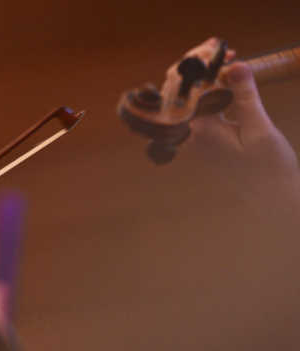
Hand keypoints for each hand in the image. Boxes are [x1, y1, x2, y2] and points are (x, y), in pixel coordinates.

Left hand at [172, 38, 299, 197]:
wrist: (272, 197)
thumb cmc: (268, 167)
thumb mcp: (260, 127)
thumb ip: (245, 96)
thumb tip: (234, 66)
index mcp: (199, 131)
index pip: (185, 90)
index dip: (198, 65)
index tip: (220, 51)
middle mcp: (191, 136)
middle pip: (182, 93)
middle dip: (197, 69)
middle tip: (224, 52)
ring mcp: (196, 139)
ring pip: (190, 101)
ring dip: (205, 79)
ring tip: (227, 61)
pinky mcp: (206, 141)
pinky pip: (201, 110)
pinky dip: (212, 93)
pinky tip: (227, 81)